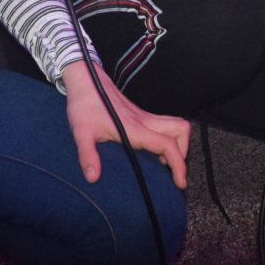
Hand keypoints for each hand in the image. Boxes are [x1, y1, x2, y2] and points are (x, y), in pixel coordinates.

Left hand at [61, 61, 189, 187]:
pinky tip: (156, 154)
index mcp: (134, 128)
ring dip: (178, 144)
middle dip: (183, 153)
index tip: (180, 183)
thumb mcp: (81, 132)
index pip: (167, 144)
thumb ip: (87, 155)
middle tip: (174, 173)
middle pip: (180, 130)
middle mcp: (144, 121)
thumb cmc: (83, 106)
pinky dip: (169, 140)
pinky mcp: (141, 115)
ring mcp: (144, 117)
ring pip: (176, 125)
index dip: (178, 164)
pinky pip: (166, 126)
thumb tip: (93, 178)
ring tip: (166, 164)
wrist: (85, 80)